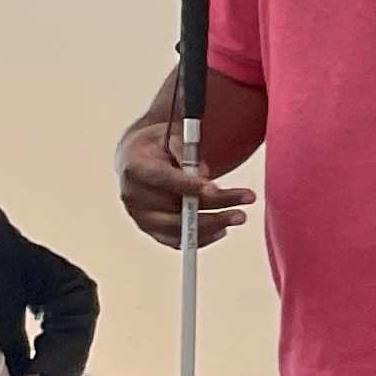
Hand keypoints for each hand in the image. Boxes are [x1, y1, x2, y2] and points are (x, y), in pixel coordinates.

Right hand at [117, 121, 254, 248]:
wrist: (135, 160)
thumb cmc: (157, 146)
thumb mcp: (169, 135)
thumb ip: (184, 148)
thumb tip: (204, 174)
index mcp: (135, 168)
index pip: (160, 179)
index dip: (186, 185)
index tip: (213, 188)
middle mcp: (134, 196)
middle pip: (173, 207)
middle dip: (211, 207)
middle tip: (242, 205)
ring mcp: (141, 218)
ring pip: (177, 229)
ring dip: (211, 226)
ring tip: (239, 216)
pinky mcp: (152, 231)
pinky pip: (177, 241)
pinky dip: (201, 238)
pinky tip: (222, 229)